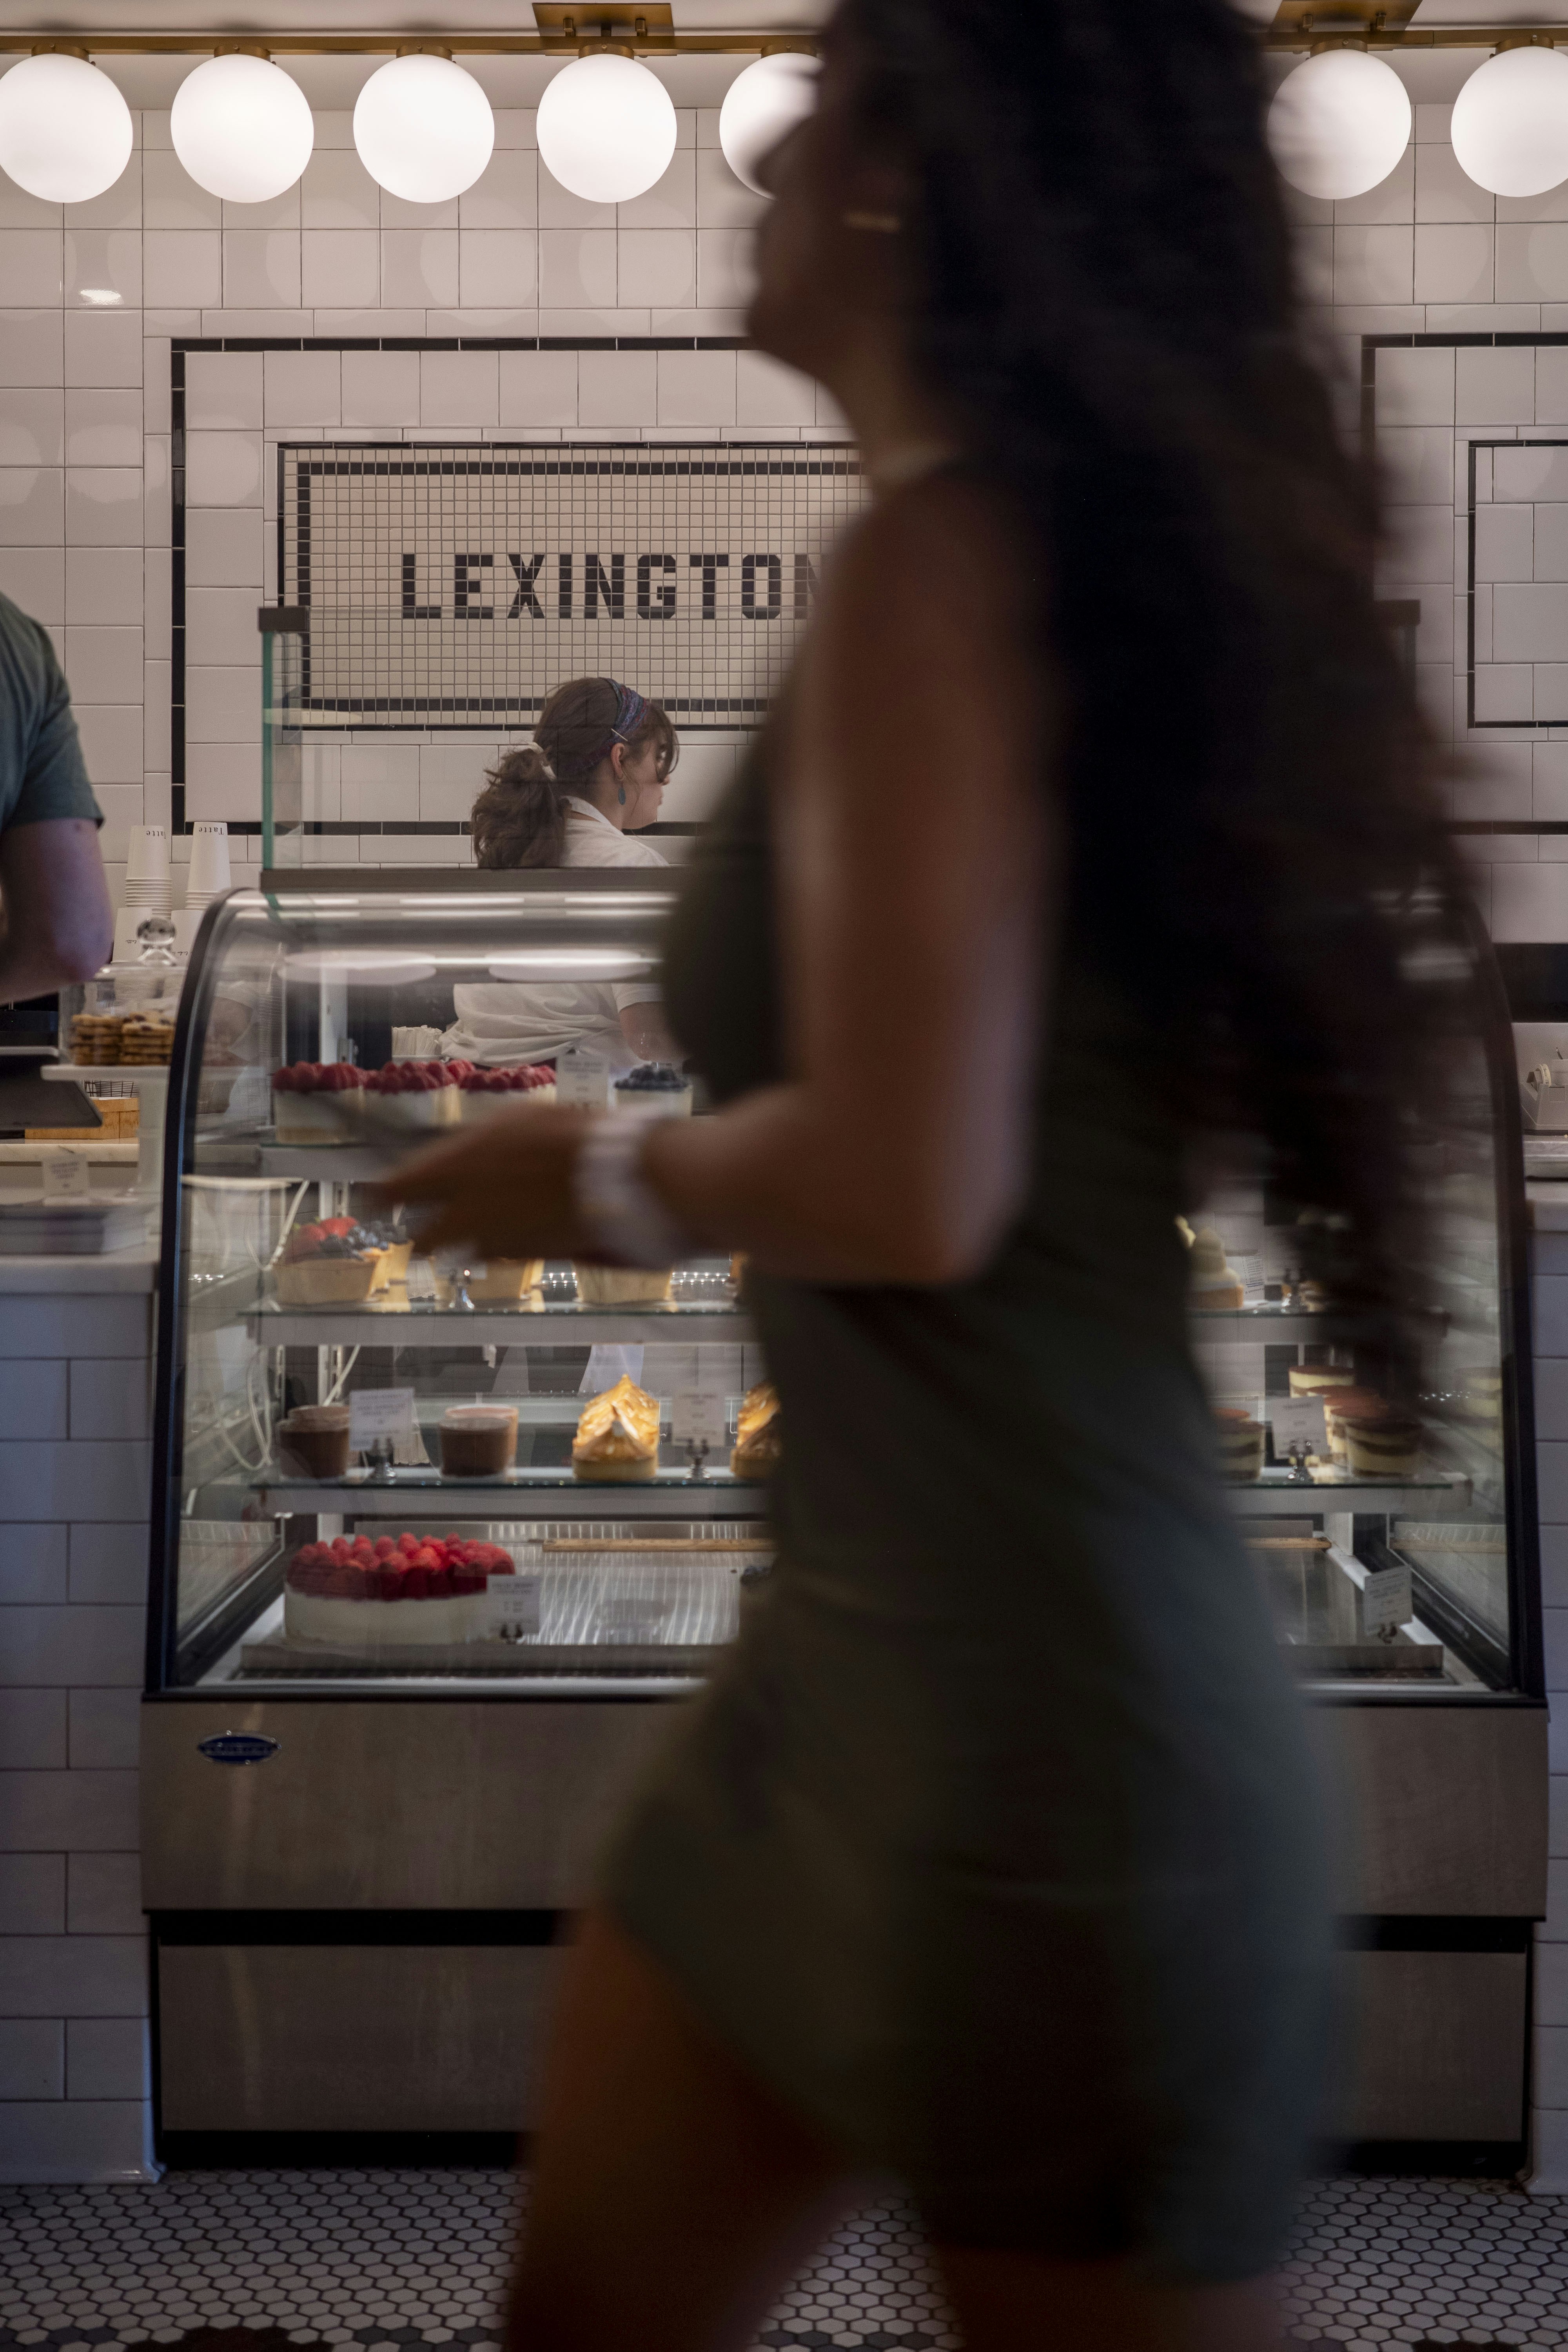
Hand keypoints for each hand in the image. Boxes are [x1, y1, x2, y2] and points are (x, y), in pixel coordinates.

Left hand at [375, 1104, 594, 1261]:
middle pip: (420, 1238)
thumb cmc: (561, 1136)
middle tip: (430, 1219)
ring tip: (490, 1215)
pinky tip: (521, 1221)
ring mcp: (490, 1239)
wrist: (611, 1177)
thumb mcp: (510, 1122)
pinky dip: (499, 1242)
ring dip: (465, 1236)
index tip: (373, 1195)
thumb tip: (455, 1153)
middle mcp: (461, 1212)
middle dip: (422, 1231)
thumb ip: (472, 1144)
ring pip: (459, 1248)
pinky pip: (495, 1253)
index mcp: (451, 1170)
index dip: (379, 1194)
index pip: (391, 1191)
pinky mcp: (519, 1257)